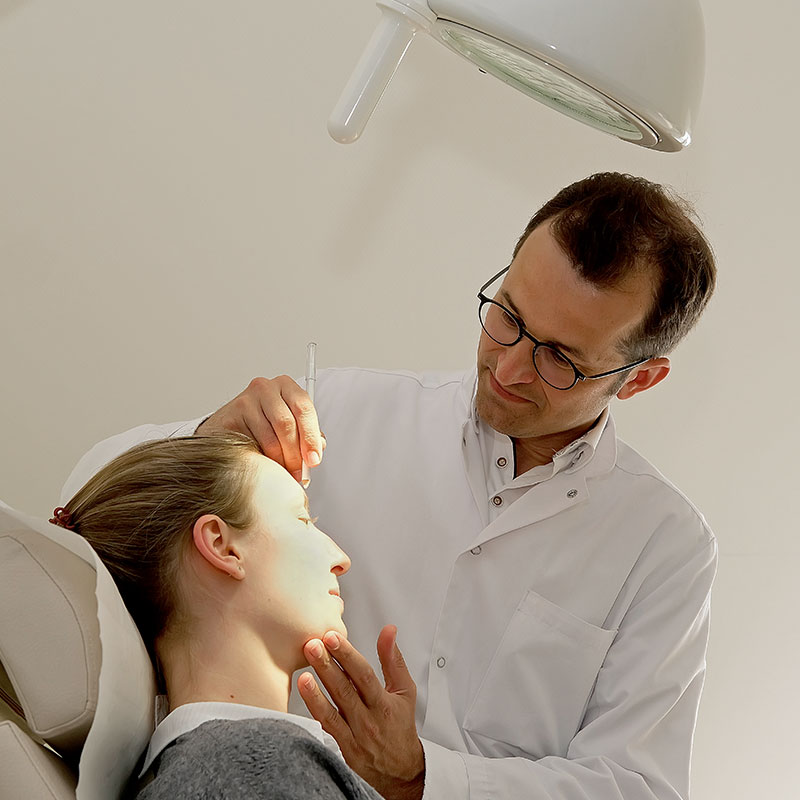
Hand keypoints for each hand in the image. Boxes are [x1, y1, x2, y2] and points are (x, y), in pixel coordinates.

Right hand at [197, 376, 324, 481]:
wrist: (230, 425)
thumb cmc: (264, 423)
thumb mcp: (290, 422)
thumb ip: (306, 433)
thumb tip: (318, 447)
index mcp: (286, 386)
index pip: (304, 409)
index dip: (311, 437)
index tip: (313, 460)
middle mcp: (266, 388)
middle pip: (286, 424)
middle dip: (295, 453)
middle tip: (298, 471)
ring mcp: (245, 401)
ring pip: (270, 438)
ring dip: (279, 460)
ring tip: (282, 470)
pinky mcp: (231, 417)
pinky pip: (251, 445)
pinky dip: (261, 459)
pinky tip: (264, 464)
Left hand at [299, 626, 424, 799]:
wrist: (400, 772)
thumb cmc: (401, 726)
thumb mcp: (404, 691)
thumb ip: (394, 660)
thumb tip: (388, 631)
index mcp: (383, 703)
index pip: (364, 675)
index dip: (347, 655)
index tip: (332, 637)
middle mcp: (368, 719)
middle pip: (345, 689)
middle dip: (327, 665)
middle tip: (312, 644)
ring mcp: (355, 735)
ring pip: (333, 709)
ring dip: (316, 689)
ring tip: (304, 670)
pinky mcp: (343, 749)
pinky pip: (327, 728)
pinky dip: (315, 711)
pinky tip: (304, 695)